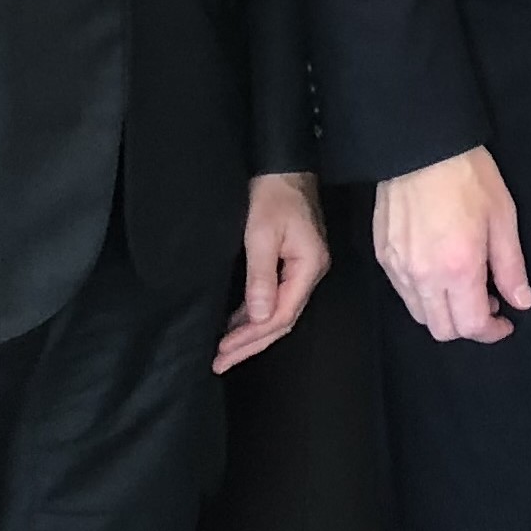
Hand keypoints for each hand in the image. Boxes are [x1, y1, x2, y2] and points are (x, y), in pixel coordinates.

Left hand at [215, 172, 331, 373]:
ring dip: (252, 332)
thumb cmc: (272, 196)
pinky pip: (276, 298)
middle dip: (250, 343)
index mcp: (308, 267)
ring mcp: (304, 269)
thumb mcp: (261, 235)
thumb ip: (260, 277)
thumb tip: (258, 318)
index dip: (252, 337)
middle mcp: (311, 273)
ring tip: (224, 351)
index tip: (223, 351)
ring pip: (279, 312)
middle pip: (282, 319)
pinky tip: (237, 324)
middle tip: (220, 362)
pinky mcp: (293, 264)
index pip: (282, 314)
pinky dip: (255, 314)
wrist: (284, 167)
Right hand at [375, 147, 530, 344]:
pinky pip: (403, 293)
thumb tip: (521, 301)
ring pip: (420, 315)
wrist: (421, 145)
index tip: (506, 322)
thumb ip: (511, 267)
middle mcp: (423, 276)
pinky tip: (439, 272)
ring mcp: (398, 268)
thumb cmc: (467, 176)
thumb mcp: (502, 218)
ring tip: (463, 287)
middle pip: (443, 330)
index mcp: (458, 269)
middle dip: (469, 327)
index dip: (493, 332)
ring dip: (444, 313)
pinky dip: (423, 295)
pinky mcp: (383, 256)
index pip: (472, 326)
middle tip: (487, 303)